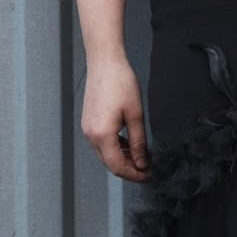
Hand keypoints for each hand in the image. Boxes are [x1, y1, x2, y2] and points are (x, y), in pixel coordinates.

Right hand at [81, 53, 151, 181]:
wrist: (105, 62)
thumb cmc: (120, 82)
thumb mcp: (136, 115)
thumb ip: (139, 143)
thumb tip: (142, 162)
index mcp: (102, 135)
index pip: (117, 167)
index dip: (134, 174)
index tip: (149, 175)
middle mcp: (90, 135)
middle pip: (110, 163)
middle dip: (129, 168)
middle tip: (148, 167)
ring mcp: (87, 129)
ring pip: (105, 154)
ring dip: (123, 158)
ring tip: (142, 155)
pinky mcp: (88, 122)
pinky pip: (102, 143)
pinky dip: (116, 147)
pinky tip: (129, 143)